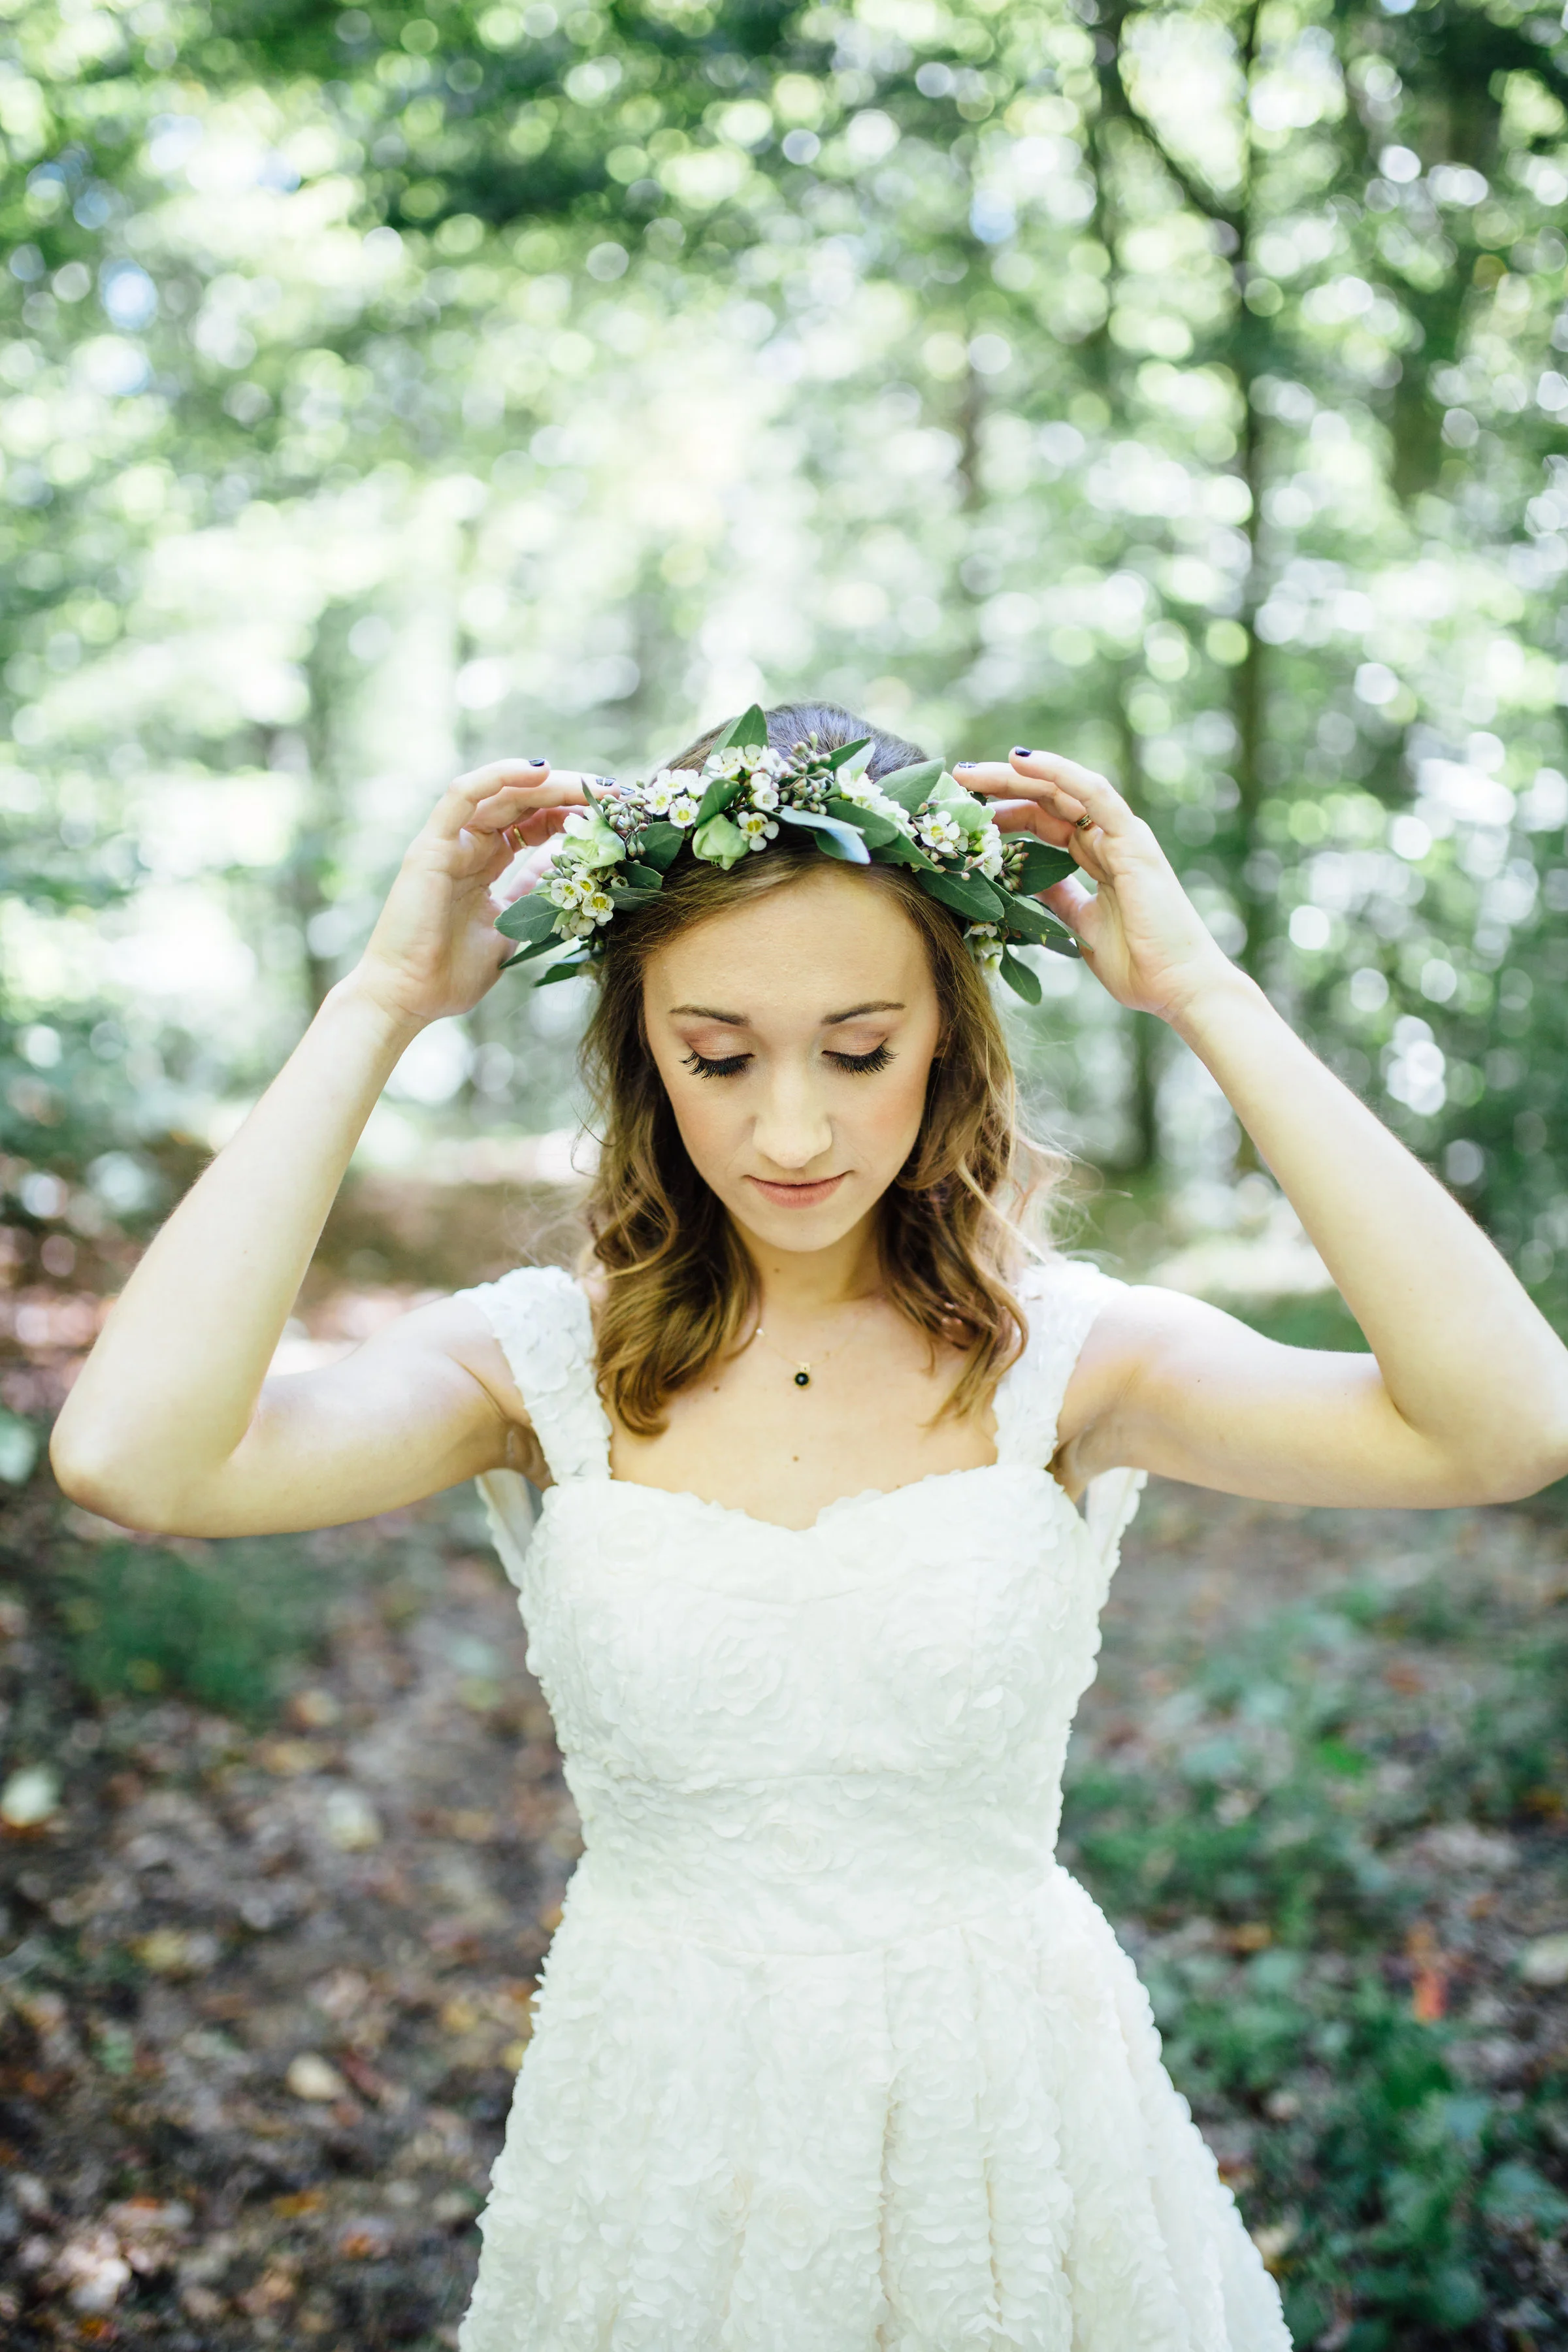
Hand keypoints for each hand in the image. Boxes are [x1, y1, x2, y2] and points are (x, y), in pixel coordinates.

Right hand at [348, 758, 603, 1028]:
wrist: (407, 999)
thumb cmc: (451, 974)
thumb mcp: (510, 928)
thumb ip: (532, 894)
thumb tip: (564, 867)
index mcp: (484, 865)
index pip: (534, 825)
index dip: (573, 816)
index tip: (615, 818)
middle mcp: (467, 847)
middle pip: (525, 804)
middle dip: (571, 795)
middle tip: (615, 793)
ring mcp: (448, 843)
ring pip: (501, 794)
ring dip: (548, 784)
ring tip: (588, 783)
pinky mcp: (431, 846)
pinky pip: (461, 796)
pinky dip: (498, 776)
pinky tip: (538, 771)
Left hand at [952, 749, 1237, 1022]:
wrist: (1179, 987)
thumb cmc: (1138, 965)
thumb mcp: (1079, 928)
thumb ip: (1057, 900)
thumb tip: (1022, 884)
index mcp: (1098, 859)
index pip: (1043, 823)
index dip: (1003, 814)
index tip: (963, 814)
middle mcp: (1109, 840)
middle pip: (1046, 800)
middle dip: (999, 788)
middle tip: (955, 780)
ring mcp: (1122, 837)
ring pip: (1063, 790)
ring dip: (1016, 776)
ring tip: (971, 771)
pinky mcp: (1133, 841)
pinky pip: (1093, 793)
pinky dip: (1058, 773)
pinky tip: (1020, 761)